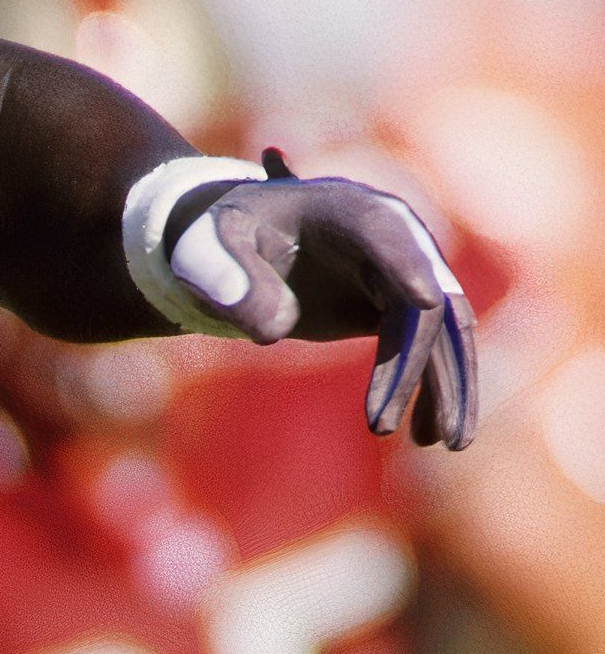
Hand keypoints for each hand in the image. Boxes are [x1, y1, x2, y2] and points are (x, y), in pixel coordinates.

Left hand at [165, 149, 476, 448]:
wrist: (240, 243)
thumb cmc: (222, 237)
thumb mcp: (206, 246)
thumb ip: (227, 276)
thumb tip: (271, 330)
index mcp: (349, 209)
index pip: (385, 235)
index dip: (405, 263)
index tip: (426, 300)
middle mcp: (395, 237)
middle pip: (424, 299)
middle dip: (417, 364)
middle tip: (383, 424)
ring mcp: (407, 273)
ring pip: (443, 333)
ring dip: (446, 388)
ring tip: (442, 444)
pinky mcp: (402, 307)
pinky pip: (430, 350)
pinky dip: (434, 390)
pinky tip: (427, 435)